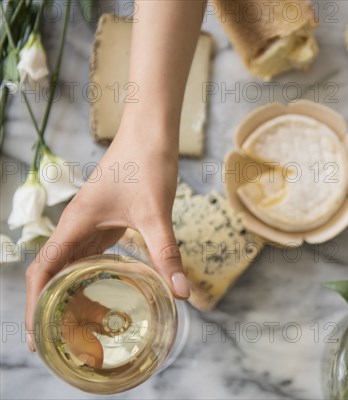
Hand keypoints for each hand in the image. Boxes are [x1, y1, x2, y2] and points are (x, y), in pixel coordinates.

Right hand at [25, 119, 189, 351]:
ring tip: (80, 323)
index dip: (36, 305)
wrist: (151, 132)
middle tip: (62, 340)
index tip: (39, 336)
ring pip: (73, 262)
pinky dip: (93, 273)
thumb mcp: (155, 214)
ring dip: (72, 290)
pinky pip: (92, 252)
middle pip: (54, 272)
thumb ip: (166, 253)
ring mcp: (91, 222)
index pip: (44, 272)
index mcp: (75, 225)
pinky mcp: (108, 218)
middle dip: (53, 305)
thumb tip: (182, 293)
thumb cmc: (145, 164)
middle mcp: (77, 225)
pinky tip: (107, 288)